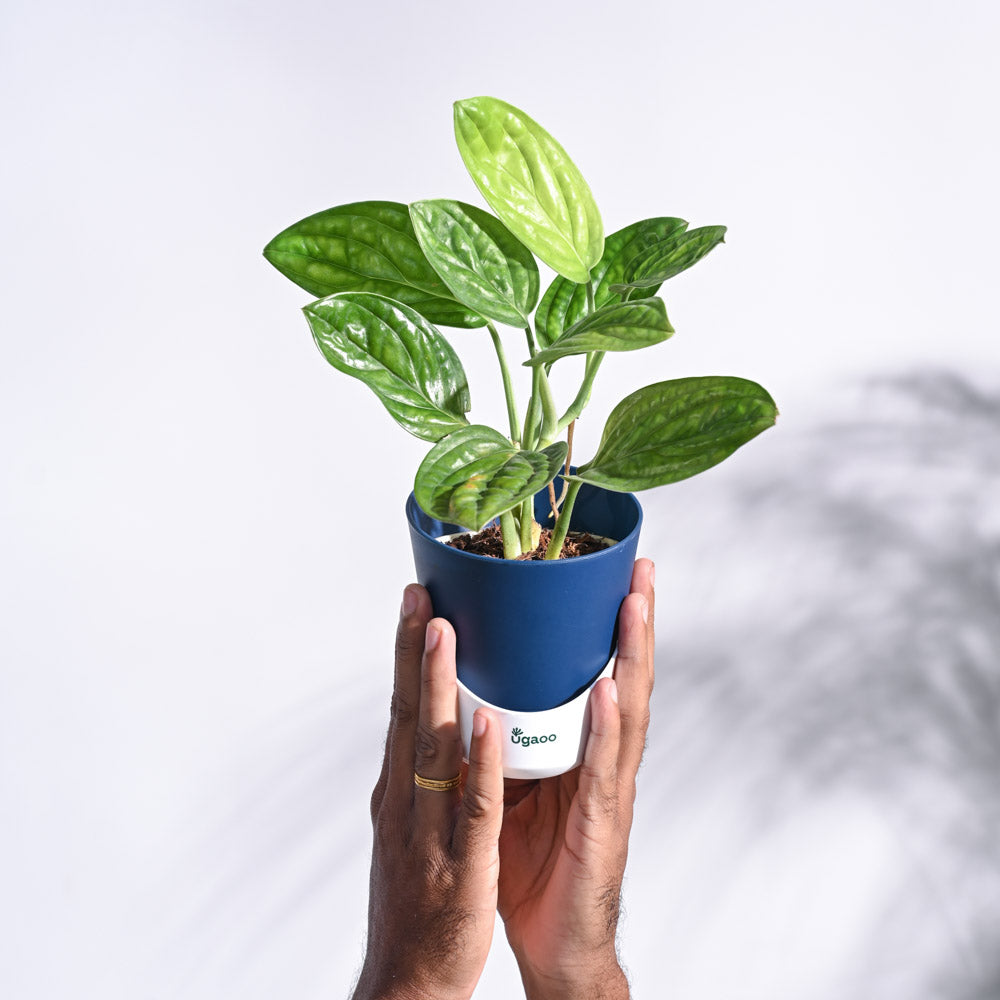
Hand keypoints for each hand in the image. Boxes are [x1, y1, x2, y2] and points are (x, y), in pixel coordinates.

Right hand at [354, 585, 503, 999]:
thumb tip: (436, 728)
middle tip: (420, 592)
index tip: (415, 601)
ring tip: (444, 631)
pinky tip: (487, 724)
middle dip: (412, 652)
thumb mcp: (412, 829)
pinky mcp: (460, 867)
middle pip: (406, 715)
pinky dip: (479, 764)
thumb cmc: (417, 902)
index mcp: (397, 791)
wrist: (408, 984)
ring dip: (437, 688)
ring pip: (433, 750)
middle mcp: (404, 803)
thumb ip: (423, 779)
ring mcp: (428, 834)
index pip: (399, 709)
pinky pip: (473, 809)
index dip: (404, 654)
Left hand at [497, 559, 655, 999]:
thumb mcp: (513, 787)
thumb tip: (471, 691)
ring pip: (627, 711)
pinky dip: (608, 729)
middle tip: (635, 565)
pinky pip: (603, 772)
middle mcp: (602, 760)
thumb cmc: (535, 866)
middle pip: (623, 677)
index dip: (599, 623)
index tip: (597, 570)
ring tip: (632, 603)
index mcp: (578, 747)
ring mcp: (608, 791)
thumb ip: (505, 741)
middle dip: (631, 620)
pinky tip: (610, 692)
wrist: (555, 945)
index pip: (594, 671)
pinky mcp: (602, 826)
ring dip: (631, 655)